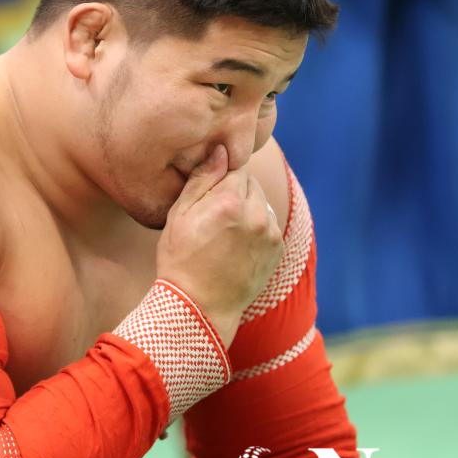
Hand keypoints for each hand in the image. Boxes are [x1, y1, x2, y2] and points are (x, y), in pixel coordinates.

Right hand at [156, 145, 283, 346]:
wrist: (199, 307)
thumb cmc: (181, 260)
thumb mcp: (179, 215)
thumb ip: (202, 179)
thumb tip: (221, 149)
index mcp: (231, 201)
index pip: (235, 166)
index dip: (220, 174)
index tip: (210, 188)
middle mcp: (257, 214)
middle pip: (251, 183)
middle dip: (235, 190)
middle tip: (213, 213)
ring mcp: (270, 234)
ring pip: (260, 203)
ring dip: (247, 208)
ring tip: (224, 231)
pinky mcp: (277, 250)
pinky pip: (268, 225)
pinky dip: (256, 228)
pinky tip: (236, 245)